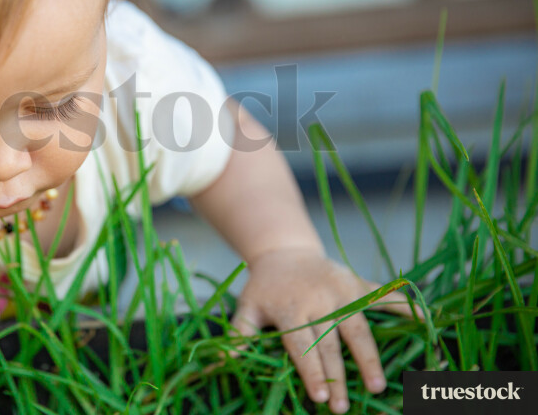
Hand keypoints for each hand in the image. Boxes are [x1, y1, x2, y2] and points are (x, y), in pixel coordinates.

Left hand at [230, 248, 415, 413]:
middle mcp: (319, 300)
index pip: (302, 345)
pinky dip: (405, 307)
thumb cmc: (264, 286)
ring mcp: (341, 290)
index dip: (311, 372)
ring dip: (368, 358)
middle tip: (344, 407)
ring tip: (376, 385)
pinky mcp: (357, 283)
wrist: (283, 250)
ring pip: (359, 328)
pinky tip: (424, 322)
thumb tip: (224, 359)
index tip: (320, 398)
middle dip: (338, 376)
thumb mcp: (247, 306)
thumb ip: (239, 332)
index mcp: (291, 308)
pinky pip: (383, 296)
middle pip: (330, 343)